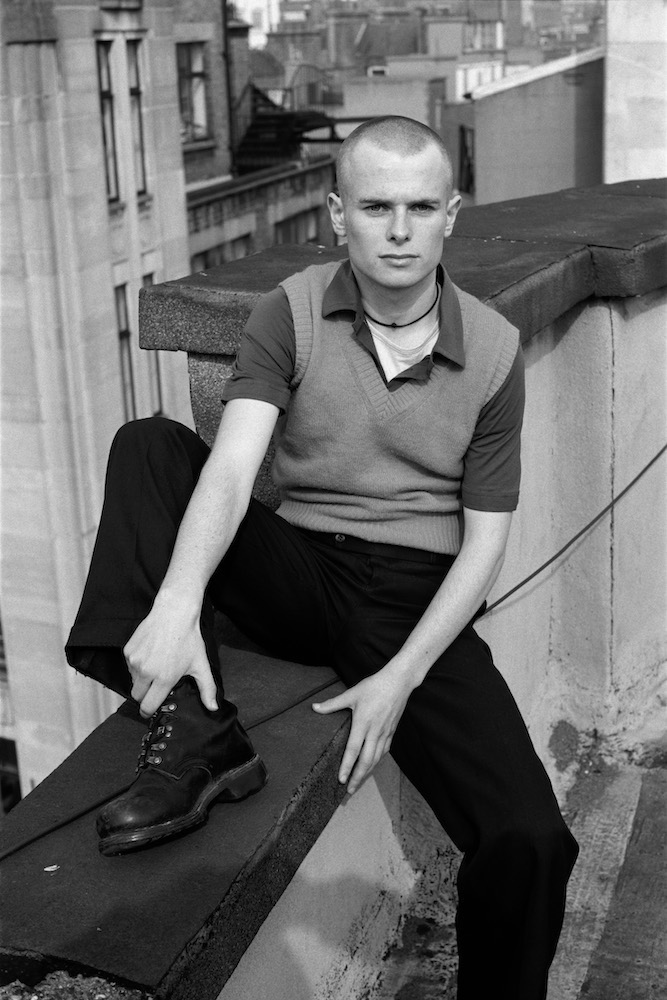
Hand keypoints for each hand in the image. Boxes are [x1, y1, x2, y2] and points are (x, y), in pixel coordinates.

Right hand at [123, 595, 217, 717]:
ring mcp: (135, 661)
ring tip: (156, 665)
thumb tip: (213, 708)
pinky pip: (129, 666)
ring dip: (141, 679)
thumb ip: (207, 689)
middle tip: (155, 687)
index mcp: (164, 679)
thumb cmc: (189, 638)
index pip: (148, 706)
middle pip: (137, 696)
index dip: (148, 710)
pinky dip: (137, 665)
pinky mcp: (128, 651)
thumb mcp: (201, 665)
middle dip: (144, 696)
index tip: (150, 709)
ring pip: (133, 680)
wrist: (174, 613)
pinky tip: (150, 655)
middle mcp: (147, 672)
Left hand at [312, 668, 412, 793]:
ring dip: (367, 773)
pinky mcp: (392, 731)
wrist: (398, 682)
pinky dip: (377, 761)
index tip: (340, 780)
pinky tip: (372, 765)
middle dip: (357, 778)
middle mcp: (374, 731)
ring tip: (358, 783)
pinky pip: (384, 750)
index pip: (353, 750)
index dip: (346, 767)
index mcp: (363, 723)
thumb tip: (314, 707)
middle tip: (348, 791)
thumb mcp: (351, 693)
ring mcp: (385, 732)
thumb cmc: (373, 686)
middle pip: (366, 761)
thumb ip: (333, 704)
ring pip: (376, 758)